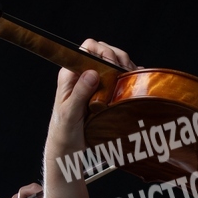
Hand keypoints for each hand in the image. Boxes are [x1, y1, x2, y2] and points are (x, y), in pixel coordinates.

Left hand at [49, 39, 138, 153]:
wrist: (68, 148)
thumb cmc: (63, 131)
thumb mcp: (70, 113)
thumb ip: (79, 93)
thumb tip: (92, 73)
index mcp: (70, 74)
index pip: (87, 48)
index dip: (103, 51)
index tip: (113, 64)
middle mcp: (83, 75)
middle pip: (104, 52)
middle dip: (118, 58)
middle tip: (126, 73)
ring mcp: (94, 83)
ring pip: (113, 63)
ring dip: (125, 68)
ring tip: (131, 79)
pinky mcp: (104, 92)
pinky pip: (118, 78)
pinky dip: (128, 77)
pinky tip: (134, 83)